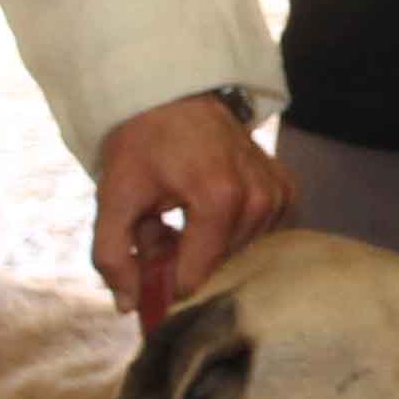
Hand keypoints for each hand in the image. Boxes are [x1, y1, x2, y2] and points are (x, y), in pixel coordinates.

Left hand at [94, 94, 292, 317]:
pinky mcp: (286, 188)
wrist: (171, 92)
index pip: (196, 275)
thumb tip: (130, 306)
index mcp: (219, 197)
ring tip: (182, 214)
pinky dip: (233, 230)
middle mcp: (258, 197)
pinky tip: (211, 210)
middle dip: (185, 258)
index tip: (147, 266)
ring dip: (208, 244)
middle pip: (218, 265)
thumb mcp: (113, 197)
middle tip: (158, 227)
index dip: (165, 282)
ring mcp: (277, 192)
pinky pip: (261, 234)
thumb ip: (113, 256)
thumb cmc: (142, 142)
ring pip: (238, 252)